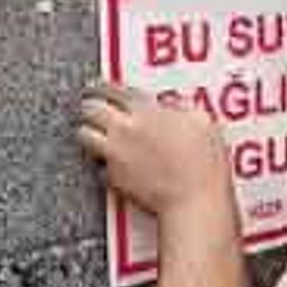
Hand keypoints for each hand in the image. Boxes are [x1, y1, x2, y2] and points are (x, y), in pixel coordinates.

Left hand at [78, 82, 231, 219]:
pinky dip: (102, 162)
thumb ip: (180, 107)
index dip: (104, 86)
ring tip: (92, 131)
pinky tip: (113, 161)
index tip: (102, 87)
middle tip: (92, 106)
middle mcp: (125, 129)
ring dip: (87, 130)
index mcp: (145, 111)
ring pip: (84, 135)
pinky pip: (98, 164)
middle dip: (90, 105)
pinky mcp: (114, 179)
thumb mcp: (201, 121)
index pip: (114, 89)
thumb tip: (171, 104)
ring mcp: (116, 155)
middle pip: (90, 108)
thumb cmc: (203, 164)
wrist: (194, 200)